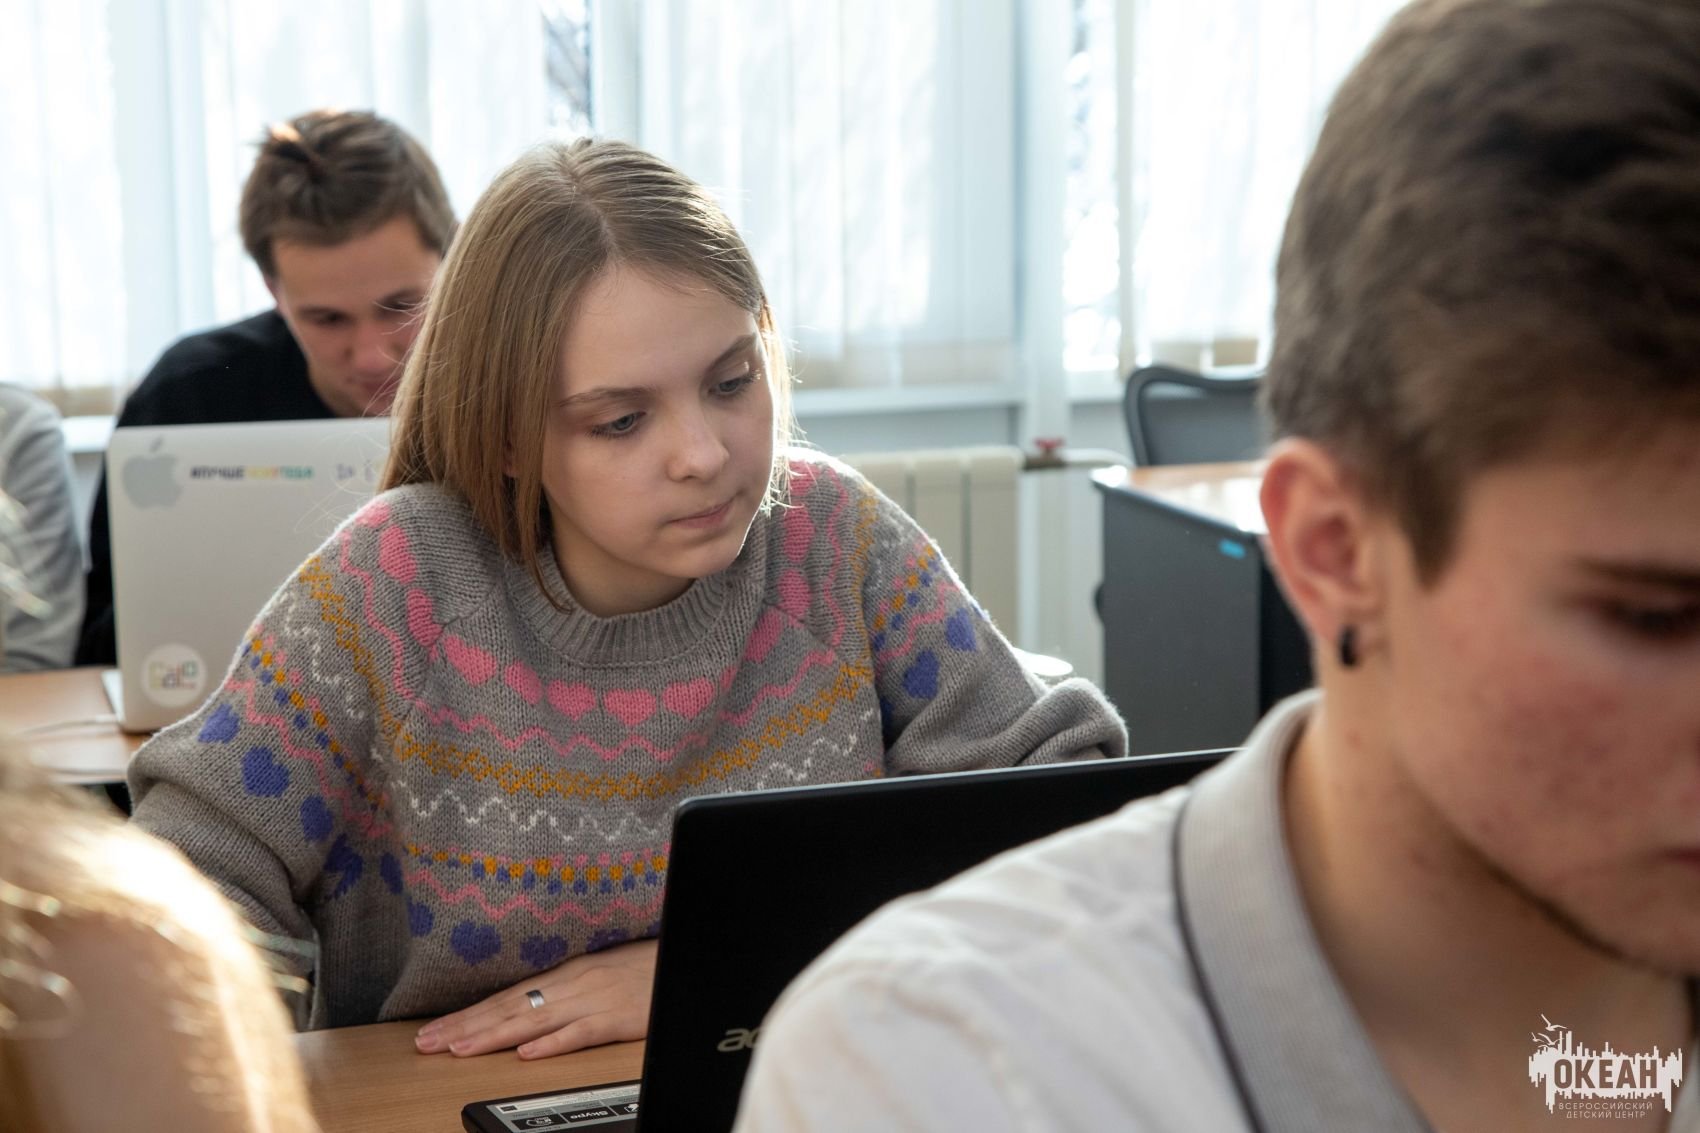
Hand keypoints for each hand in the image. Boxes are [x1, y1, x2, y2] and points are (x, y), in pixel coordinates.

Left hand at [414, 938, 657, 1058]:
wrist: (689, 955)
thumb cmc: (647, 967)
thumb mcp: (599, 972)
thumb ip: (564, 989)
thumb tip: (526, 1006)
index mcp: (566, 973)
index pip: (506, 996)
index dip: (468, 1014)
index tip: (435, 1030)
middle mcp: (573, 983)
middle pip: (510, 1008)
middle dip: (466, 1026)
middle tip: (427, 1043)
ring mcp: (595, 1000)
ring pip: (535, 1019)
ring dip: (493, 1035)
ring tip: (460, 1050)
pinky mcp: (619, 1018)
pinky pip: (582, 1032)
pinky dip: (553, 1043)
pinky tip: (527, 1053)